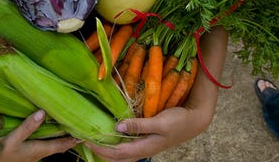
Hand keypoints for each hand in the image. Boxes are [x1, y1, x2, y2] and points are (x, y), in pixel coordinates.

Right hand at [0, 110, 77, 161]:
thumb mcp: (12, 139)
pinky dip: (49, 136)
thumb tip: (43, 112)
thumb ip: (28, 126)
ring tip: (67, 124)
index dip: (74, 138)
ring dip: (59, 136)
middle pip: (58, 145)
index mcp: (37, 151)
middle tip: (81, 125)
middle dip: (69, 136)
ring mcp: (31, 154)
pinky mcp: (25, 152)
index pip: (61, 145)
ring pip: (50, 144)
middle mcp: (37, 154)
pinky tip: (47, 128)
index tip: (87, 132)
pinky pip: (42, 143)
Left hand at [85, 105, 212, 161]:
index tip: (85, 139)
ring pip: (121, 153)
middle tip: (83, 140)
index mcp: (144, 147)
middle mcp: (142, 149)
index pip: (117, 153)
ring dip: (107, 149)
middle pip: (116, 157)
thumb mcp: (159, 122)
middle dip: (99, 152)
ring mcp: (144, 145)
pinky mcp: (146, 139)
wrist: (194, 121)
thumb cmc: (178, 121)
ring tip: (93, 139)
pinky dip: (115, 143)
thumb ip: (139, 125)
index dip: (100, 148)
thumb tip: (118, 128)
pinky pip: (127, 146)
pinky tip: (110, 135)